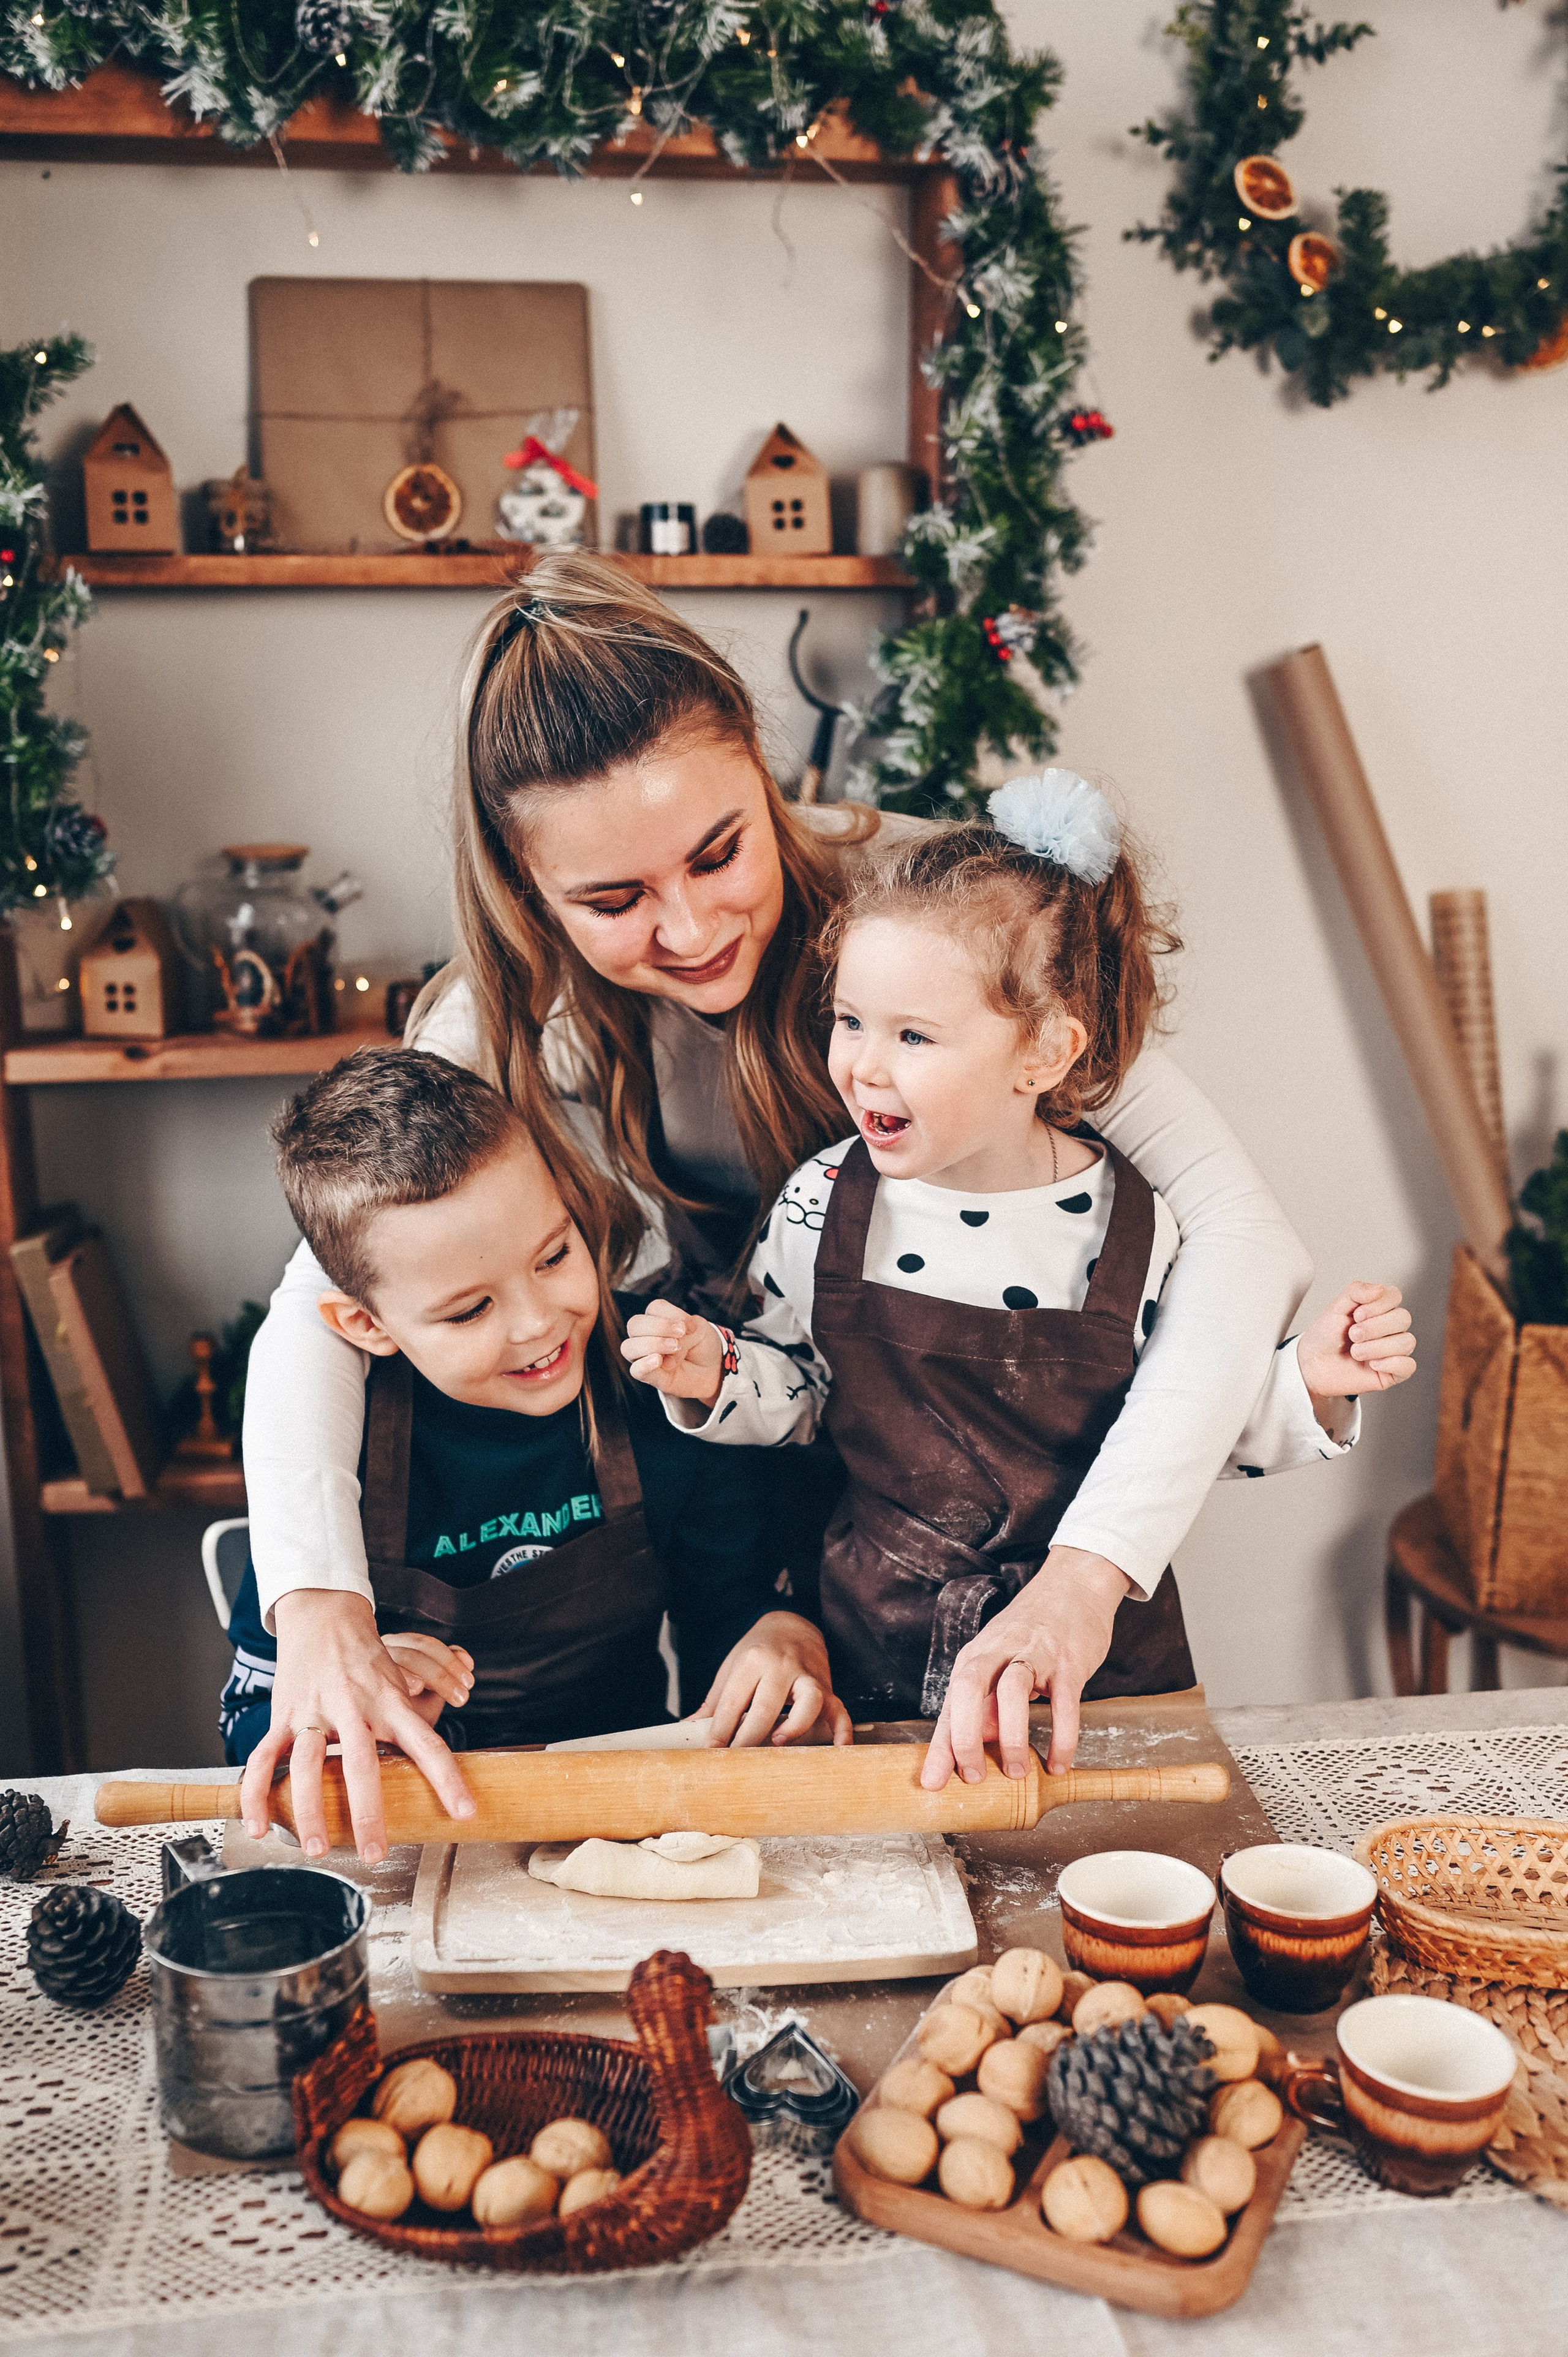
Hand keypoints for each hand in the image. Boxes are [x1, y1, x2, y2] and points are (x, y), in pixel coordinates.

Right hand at [241, 1590, 475, 1863]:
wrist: (324, 1614)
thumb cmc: (367, 1660)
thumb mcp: (397, 1684)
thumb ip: (410, 1724)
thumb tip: (437, 1769)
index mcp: (390, 1701)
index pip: (426, 1743)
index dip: (448, 1779)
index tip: (464, 1813)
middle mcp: (353, 1706)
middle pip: (361, 1763)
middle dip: (368, 1811)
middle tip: (375, 1853)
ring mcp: (314, 1710)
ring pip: (308, 1764)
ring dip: (310, 1811)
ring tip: (316, 1849)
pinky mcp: (283, 1714)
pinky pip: (266, 1757)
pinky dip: (259, 1793)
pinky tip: (261, 1826)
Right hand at [621, 1299, 726, 1404]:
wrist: (713, 1368)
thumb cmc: (701, 1345)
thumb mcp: (698, 1329)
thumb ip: (681, 1327)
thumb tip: (669, 1340)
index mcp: (657, 1319)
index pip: (654, 1308)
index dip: (672, 1313)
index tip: (692, 1325)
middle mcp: (645, 1337)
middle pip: (635, 1324)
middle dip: (659, 1326)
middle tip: (681, 1334)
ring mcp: (644, 1357)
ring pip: (629, 1347)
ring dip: (652, 1344)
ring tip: (675, 1347)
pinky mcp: (650, 1377)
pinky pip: (635, 1370)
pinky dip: (644, 1364)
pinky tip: (659, 1360)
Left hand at [698, 1611, 852, 1747]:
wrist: (792, 1625)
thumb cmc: (757, 1652)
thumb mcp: (731, 1669)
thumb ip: (714, 1702)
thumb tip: (689, 1729)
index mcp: (752, 1661)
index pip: (733, 1702)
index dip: (720, 1731)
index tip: (711, 1753)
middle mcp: (781, 1667)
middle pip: (767, 1705)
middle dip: (749, 1737)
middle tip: (737, 1759)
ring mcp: (807, 1676)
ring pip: (809, 1701)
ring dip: (795, 1726)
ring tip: (778, 1743)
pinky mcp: (827, 1687)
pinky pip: (840, 1708)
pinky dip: (843, 1729)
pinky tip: (839, 1749)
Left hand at [922, 1546, 1130, 1788]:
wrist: (1074, 1585)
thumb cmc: (1032, 1632)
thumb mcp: (998, 1659)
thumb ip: (985, 1702)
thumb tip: (973, 1748)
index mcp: (977, 1656)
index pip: (951, 1703)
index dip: (941, 1746)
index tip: (932, 1783)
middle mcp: (1000, 1651)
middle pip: (969, 1688)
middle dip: (966, 1737)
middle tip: (974, 1777)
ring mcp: (1035, 1654)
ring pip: (1012, 1691)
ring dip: (1011, 1737)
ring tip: (1016, 1772)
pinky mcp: (1069, 1662)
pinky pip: (1064, 1703)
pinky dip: (1061, 1737)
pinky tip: (1058, 1763)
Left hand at [1297, 1282, 1415, 1416]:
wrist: (1313, 1365)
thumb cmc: (1325, 1337)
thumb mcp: (1336, 1307)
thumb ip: (1356, 1291)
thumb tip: (1380, 1288)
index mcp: (1378, 1308)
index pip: (1395, 1296)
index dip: (1378, 1304)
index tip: (1356, 1314)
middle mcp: (1390, 1328)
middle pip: (1403, 1318)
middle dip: (1374, 1327)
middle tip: (1352, 1335)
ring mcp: (1394, 1350)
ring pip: (1407, 1342)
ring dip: (1376, 1347)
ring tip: (1355, 1352)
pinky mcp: (1393, 1372)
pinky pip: (1408, 1365)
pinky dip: (1389, 1363)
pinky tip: (1371, 1364)